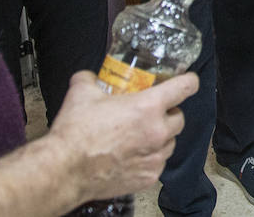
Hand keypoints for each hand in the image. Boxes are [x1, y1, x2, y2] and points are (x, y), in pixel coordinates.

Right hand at [47, 70, 196, 202]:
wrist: (64, 170)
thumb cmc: (75, 133)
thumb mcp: (81, 94)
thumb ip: (89, 79)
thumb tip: (89, 77)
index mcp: (148, 107)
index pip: (185, 88)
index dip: (188, 81)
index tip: (187, 81)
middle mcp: (157, 132)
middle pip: (179, 118)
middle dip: (168, 113)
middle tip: (152, 113)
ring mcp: (154, 157)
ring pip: (170, 143)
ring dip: (161, 137)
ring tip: (140, 136)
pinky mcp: (148, 178)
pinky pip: (158, 164)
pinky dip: (150, 159)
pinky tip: (133, 156)